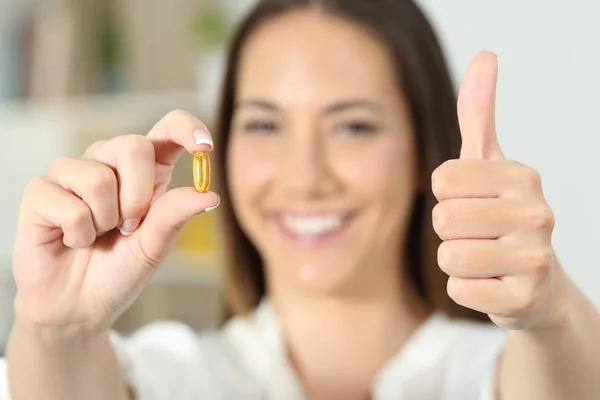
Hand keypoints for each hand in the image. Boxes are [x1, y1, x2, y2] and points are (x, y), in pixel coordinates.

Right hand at [12, 110, 218, 336]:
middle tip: (129, 227)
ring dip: (105, 221)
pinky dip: (78, 235)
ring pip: (99, 179)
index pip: (168, 128)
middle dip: (139, 196)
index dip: (186, 128)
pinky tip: (72, 241)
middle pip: (134, 146)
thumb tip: (209, 195)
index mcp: (145, 170)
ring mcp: (71, 172)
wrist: (79, 306)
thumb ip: (175, 216)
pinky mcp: (40, 190)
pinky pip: (69, 207)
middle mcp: (108, 161)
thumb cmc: (119, 271)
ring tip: (97, 236)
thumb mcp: (154, 246)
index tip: (204, 147)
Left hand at [431, 52, 563, 330]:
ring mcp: (534, 259)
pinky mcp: (523, 300)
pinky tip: (491, 284)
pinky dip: (466, 289)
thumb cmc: (501, 216)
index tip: (473, 202)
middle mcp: (537, 214)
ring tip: (484, 259)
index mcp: (523, 176)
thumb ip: (478, 114)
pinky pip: (458, 289)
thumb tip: (484, 55)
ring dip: (457, 260)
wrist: (535, 283)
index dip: (447, 195)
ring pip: (449, 255)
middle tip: (478, 235)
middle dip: (450, 229)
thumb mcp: (488, 164)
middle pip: (444, 217)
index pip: (443, 179)